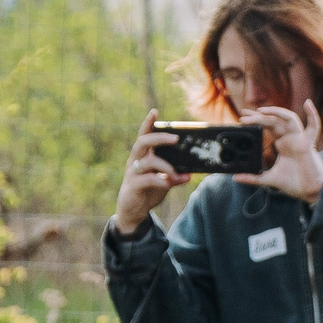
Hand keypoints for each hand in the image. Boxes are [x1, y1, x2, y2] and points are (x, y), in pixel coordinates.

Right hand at [112, 109, 195, 235]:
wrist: (133, 211)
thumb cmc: (148, 191)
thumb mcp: (164, 182)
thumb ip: (175, 176)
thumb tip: (190, 173)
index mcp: (142, 155)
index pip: (144, 135)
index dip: (148, 123)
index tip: (154, 111)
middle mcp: (136, 161)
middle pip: (144, 142)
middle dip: (159, 137)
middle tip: (175, 139)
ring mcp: (133, 173)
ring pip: (147, 161)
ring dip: (165, 166)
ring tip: (176, 174)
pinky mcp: (133, 186)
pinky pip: (147, 179)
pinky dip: (160, 180)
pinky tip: (168, 183)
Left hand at [233, 101, 322, 203]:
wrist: (308, 192)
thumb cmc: (292, 183)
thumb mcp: (268, 179)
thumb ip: (252, 178)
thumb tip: (235, 177)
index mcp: (282, 143)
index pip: (267, 126)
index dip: (256, 120)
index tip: (241, 119)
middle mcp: (290, 138)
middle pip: (274, 120)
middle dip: (258, 116)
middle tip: (243, 115)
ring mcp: (299, 139)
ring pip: (288, 119)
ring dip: (275, 112)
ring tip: (260, 111)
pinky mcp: (308, 144)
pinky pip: (313, 126)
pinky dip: (313, 114)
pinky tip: (307, 103)